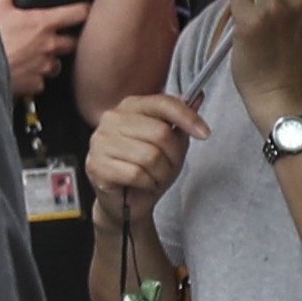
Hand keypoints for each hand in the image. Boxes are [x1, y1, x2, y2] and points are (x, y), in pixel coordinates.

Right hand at [0, 0, 88, 98]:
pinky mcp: (32, 86)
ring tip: (38, 55)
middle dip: (68, 39)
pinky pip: (41, 83)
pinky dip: (35, 78)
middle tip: (59, 35)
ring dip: (50, 60)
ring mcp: (41, 68)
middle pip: (72, 44)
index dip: (84, 10)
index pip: (78, 14)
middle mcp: (48, 47)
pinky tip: (24, 72)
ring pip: (56, 65)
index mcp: (43, 24)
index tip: (85, 9)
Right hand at [84, 92, 210, 201]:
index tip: (204, 133)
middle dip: (173, 156)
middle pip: (160, 132)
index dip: (188, 118)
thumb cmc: (147, 170)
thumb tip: (198, 96)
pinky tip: (142, 185)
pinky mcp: (96, 165)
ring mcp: (101, 142)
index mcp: (129, 107)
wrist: (126, 203)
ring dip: (160, 173)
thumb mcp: (171, 144)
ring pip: (150, 156)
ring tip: (154, 177)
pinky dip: (147, 184)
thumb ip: (181, 120)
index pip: (163, 103)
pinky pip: (136, 174)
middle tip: (168, 167)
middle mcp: (112, 119)